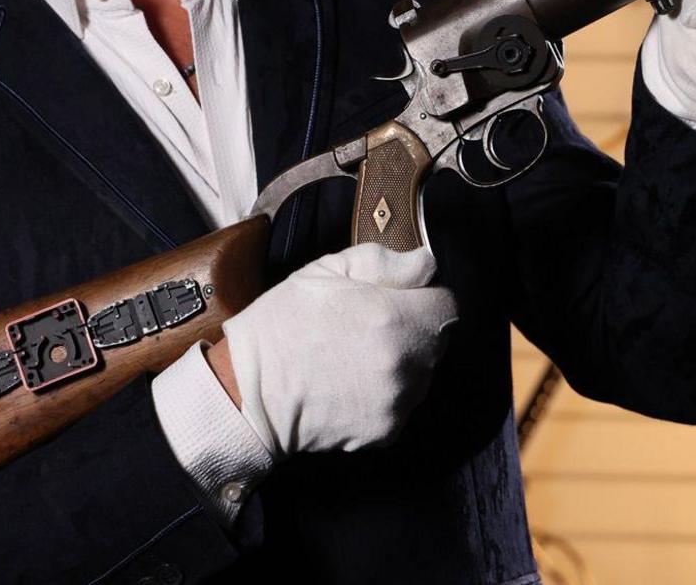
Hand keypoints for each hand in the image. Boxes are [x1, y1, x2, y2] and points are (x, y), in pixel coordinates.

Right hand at [219, 242, 457, 457]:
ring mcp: (397, 403)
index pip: (447, 306)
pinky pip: (400, 405)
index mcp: (395, 319)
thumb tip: (426, 266)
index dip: (424, 298)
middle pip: (437, 342)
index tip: (399, 299)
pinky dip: (385, 395)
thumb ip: (386, 263)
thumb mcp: (328, 271)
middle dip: (414, 330)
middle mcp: (405, 366)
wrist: (248, 391)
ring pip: (421, 376)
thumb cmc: (284, 323)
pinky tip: (350, 384)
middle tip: (371, 327)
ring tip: (357, 357)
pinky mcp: (384, 432)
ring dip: (402, 364)